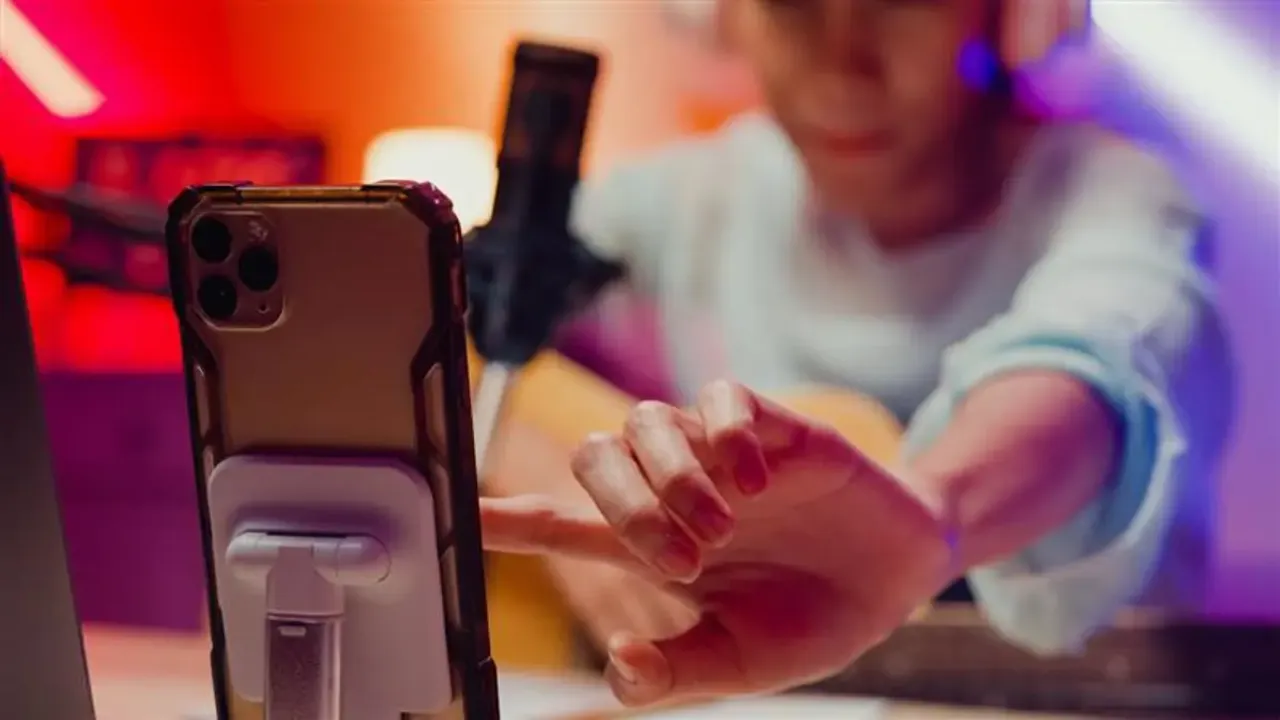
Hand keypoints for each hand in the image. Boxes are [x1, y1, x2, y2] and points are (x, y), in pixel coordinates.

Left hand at [481, 380, 958, 705]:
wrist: (900, 576)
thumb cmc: (814, 617)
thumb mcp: (746, 661)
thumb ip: (681, 669)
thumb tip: (619, 665)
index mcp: (655, 548)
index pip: (563, 525)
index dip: (509, 518)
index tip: (458, 514)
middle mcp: (675, 490)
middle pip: (597, 457)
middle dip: (626, 505)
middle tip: (684, 558)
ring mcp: (720, 453)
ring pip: (647, 421)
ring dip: (673, 476)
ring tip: (724, 525)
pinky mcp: (771, 425)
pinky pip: (722, 397)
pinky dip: (725, 432)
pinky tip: (757, 478)